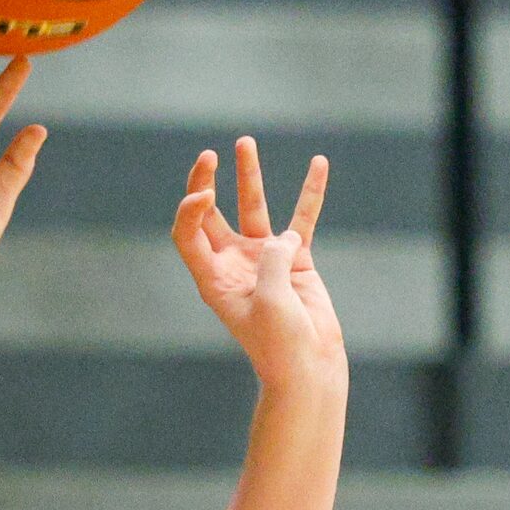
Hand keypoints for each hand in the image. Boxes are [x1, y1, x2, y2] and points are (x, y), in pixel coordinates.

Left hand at [170, 137, 343, 393]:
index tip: (207, 196)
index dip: (191, 209)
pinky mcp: (296, 260)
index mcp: (213, 278)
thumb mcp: (270, 301)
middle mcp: (233, 263)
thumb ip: (273, 261)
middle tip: (210, 156)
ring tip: (244, 142)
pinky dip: (310, 193)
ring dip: (249, 176)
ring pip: (254, 208)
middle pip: (212, 214)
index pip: (189, 233)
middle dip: (208, 181)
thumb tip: (284, 239)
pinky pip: (302, 218)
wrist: (309, 366)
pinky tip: (319, 165)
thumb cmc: (280, 343)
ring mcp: (264, 259)